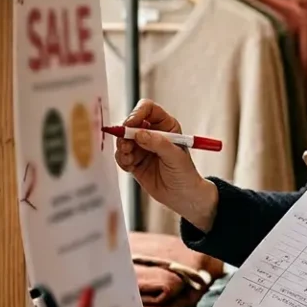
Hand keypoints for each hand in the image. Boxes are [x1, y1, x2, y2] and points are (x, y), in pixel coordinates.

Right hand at [113, 99, 217, 226]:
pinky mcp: (134, 161)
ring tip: (129, 158)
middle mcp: (152, 133)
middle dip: (125, 133)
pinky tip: (129, 166)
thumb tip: (140, 134)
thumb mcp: (175, 157)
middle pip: (131, 123)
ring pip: (123, 139)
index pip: (148, 109)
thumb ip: (158, 144)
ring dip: (122, 148)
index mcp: (166, 126)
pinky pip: (121, 155)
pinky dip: (122, 159)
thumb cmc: (185, 174)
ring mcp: (142, 147)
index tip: (130, 124)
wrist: (183, 196)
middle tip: (126, 145)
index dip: (137, 113)